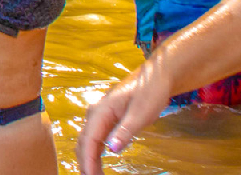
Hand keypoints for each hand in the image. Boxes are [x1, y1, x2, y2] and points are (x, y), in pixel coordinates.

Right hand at [75, 57, 174, 173]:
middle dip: (85, 163)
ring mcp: (99, 116)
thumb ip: (125, 131)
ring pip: (87, 141)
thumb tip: (111, 149)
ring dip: (89, 159)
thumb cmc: (150, 91)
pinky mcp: (106, 119)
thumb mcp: (140, 113)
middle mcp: (95, 113)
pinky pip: (95, 138)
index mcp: (100, 111)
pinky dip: (94, 153)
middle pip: (84, 142)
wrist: (156, 76)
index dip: (88, 160)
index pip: (88, 140)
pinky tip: (98, 163)